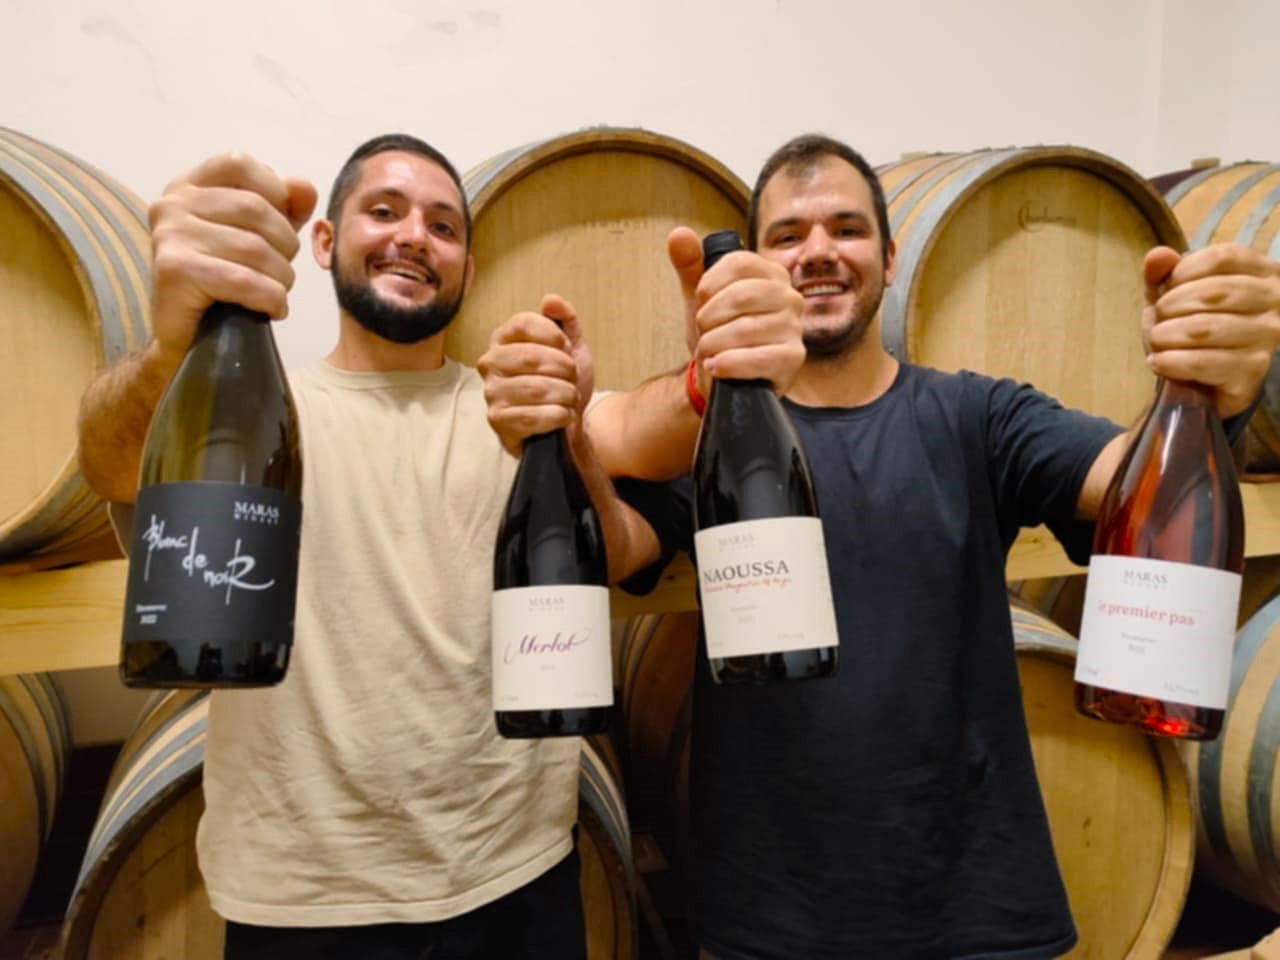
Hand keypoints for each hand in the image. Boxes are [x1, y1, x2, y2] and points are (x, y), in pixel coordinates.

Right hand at [147, 153, 316, 361]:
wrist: (187, 340)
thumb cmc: (224, 283)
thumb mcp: (260, 236)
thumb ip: (284, 207)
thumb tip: (304, 187)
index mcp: (189, 186)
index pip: (239, 163)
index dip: (273, 191)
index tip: (281, 227)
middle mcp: (172, 203)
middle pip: (255, 208)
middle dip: (285, 246)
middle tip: (282, 272)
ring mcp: (169, 234)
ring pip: (254, 247)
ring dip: (281, 277)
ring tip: (277, 293)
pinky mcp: (173, 270)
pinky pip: (243, 279)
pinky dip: (270, 297)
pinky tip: (273, 309)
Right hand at [479, 294, 595, 456]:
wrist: (567, 423)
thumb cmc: (562, 381)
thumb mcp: (571, 347)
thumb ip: (565, 320)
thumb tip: (550, 300)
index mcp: (503, 339)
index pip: (524, 322)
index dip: (554, 336)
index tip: (567, 350)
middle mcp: (490, 363)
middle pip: (531, 357)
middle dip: (564, 369)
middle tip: (572, 378)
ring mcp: (491, 392)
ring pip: (536, 389)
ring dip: (565, 394)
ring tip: (570, 397)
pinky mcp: (497, 421)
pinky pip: (533, 416)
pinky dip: (559, 416)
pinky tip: (563, 415)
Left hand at [667, 226, 805, 395]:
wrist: (720, 374)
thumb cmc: (717, 331)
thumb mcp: (700, 296)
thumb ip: (690, 264)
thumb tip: (678, 234)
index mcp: (771, 275)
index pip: (740, 263)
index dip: (711, 283)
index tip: (701, 301)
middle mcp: (789, 297)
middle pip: (743, 295)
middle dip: (710, 317)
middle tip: (704, 331)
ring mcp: (795, 328)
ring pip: (746, 329)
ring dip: (714, 343)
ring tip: (709, 351)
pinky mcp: (793, 358)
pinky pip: (759, 358)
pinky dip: (729, 364)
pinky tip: (716, 367)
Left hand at [1143, 243, 1279, 417]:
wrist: (1201, 381)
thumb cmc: (1190, 329)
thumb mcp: (1173, 296)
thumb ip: (1163, 274)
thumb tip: (1158, 255)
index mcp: (1260, 272)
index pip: (1222, 257)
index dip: (1183, 271)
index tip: (1165, 290)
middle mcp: (1274, 301)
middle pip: (1212, 292)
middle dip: (1171, 306)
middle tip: (1158, 320)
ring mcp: (1267, 337)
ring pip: (1205, 328)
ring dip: (1166, 335)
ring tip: (1157, 341)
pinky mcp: (1253, 370)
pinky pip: (1204, 362)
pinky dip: (1172, 361)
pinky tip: (1159, 362)